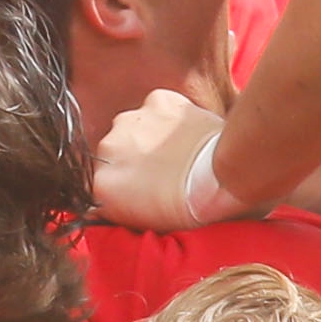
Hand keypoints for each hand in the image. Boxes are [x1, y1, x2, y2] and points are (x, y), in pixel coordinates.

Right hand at [92, 91, 230, 229]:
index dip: (121, 182)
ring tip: (175, 151)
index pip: (101, 181)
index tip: (137, 187)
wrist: (219, 179)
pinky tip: (184, 132)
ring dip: (147, 135)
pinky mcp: (156, 101)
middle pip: (113, 150)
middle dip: (132, 157)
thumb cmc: (187, 207)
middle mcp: (107, 148)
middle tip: (160, 169)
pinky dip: (168, 116)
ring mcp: (130, 121)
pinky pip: (157, 107)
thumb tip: (104, 202)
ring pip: (133, 126)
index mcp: (101, 184)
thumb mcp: (140, 219)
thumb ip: (115, 204)